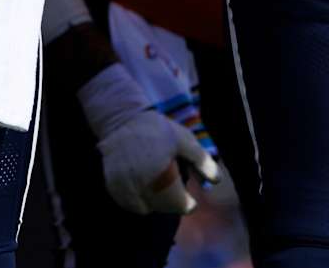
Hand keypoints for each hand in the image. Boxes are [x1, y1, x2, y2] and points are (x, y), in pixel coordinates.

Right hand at [79, 64, 219, 215]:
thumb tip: (215, 181)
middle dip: (171, 201)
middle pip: (163, 208)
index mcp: (162, 173)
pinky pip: (129, 204)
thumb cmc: (157, 129)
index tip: (187, 195)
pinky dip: (137, 200)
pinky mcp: (113, 185)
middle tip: (170, 184)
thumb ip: (202, 160)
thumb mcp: (184, 139)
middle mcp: (142, 183)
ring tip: (156, 185)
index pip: (181, 205)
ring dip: (154, 202)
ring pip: (145, 208)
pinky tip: (141, 186)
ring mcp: (125, 185)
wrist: (121, 120)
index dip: (187, 201)